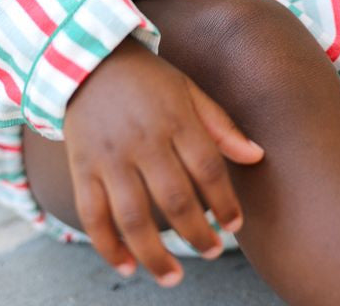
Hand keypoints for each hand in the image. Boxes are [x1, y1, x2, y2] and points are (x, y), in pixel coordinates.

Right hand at [63, 35, 264, 287]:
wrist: (89, 61)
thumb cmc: (148, 80)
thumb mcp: (188, 90)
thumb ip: (220, 125)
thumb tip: (257, 156)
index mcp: (175, 118)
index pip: (208, 168)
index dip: (224, 201)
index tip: (234, 225)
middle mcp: (143, 139)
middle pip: (175, 198)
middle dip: (196, 234)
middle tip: (212, 252)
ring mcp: (110, 156)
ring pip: (133, 217)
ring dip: (155, 254)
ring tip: (173, 277)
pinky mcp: (82, 168)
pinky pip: (93, 216)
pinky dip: (108, 247)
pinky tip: (127, 267)